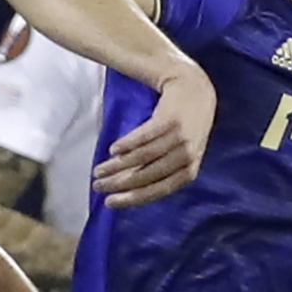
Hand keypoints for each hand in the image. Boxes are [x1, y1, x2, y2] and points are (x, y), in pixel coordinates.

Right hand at [92, 64, 215, 206]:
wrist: (194, 89)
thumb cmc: (184, 127)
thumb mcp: (180, 153)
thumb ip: (161, 170)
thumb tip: (128, 190)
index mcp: (189, 169)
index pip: (159, 190)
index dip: (133, 198)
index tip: (110, 203)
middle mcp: (187, 155)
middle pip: (147, 175)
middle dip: (119, 184)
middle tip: (98, 186)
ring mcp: (179, 137)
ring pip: (142, 157)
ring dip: (117, 166)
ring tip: (99, 170)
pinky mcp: (169, 119)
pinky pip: (143, 136)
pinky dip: (126, 145)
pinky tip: (112, 151)